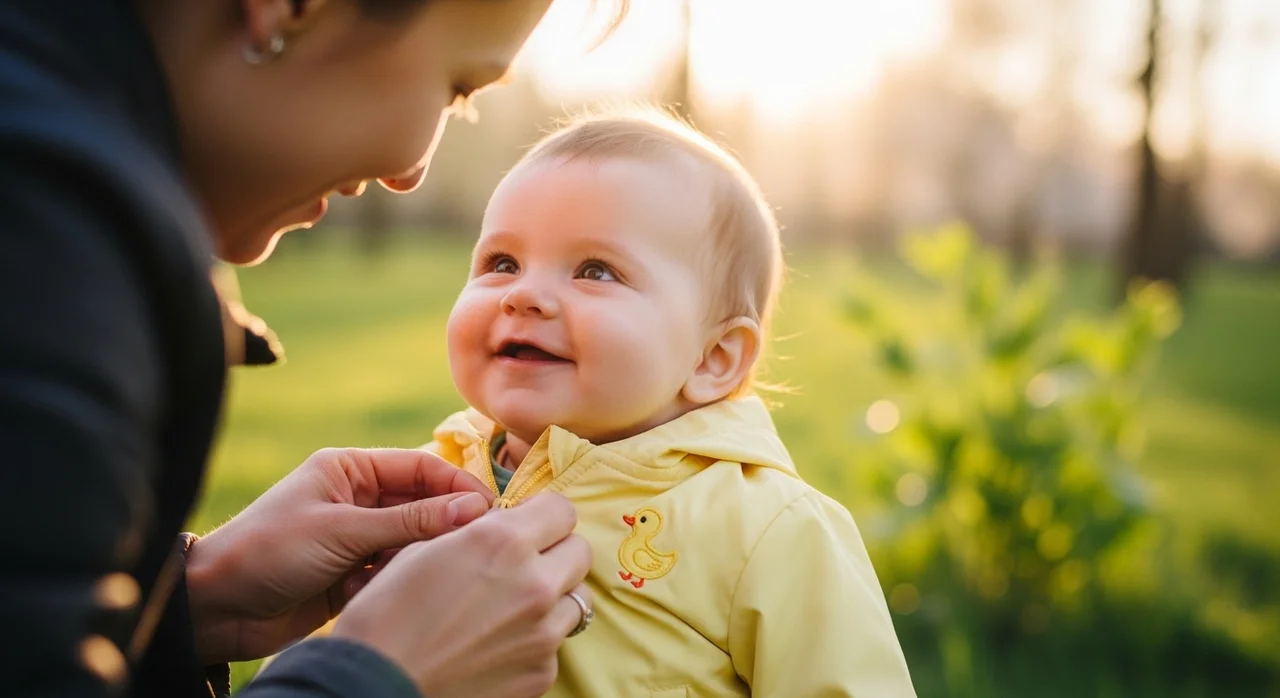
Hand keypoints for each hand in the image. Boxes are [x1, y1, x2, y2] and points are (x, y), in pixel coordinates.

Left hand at [185, 447, 493, 663]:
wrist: (215, 608)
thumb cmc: (267, 551)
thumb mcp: (341, 530)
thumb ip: (408, 521)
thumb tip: (473, 510)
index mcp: (350, 470)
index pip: (420, 468)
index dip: (458, 486)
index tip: (491, 509)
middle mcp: (357, 499)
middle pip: (423, 504)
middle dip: (451, 522)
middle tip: (487, 543)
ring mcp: (356, 539)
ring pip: (414, 542)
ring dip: (431, 554)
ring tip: (457, 570)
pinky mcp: (353, 577)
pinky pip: (396, 573)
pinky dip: (409, 580)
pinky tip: (421, 592)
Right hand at [333, 492, 592, 697]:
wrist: (373, 686)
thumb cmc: (385, 615)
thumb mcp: (422, 550)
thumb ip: (474, 531)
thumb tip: (499, 523)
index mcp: (503, 542)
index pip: (562, 509)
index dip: (542, 514)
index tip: (527, 524)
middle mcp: (534, 584)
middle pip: (579, 552)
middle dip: (554, 552)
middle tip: (522, 563)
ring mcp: (543, 634)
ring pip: (573, 600)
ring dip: (550, 597)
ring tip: (508, 608)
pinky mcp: (541, 673)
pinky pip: (554, 644)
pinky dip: (534, 639)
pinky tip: (495, 645)